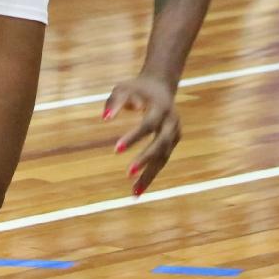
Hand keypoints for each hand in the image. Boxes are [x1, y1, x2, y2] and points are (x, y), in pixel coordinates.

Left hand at [102, 74, 180, 195]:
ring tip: (134, 193)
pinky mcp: (172, 142)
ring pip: (163, 158)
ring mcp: (175, 133)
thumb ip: (114, 102)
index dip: (134, 137)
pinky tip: (137, 189)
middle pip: (161, 145)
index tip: (116, 150)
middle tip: (128, 173)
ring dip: (150, 175)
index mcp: (161, 107)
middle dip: (146, 160)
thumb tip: (104, 119)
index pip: (148, 125)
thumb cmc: (137, 88)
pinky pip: (161, 161)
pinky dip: (151, 174)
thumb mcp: (123, 88)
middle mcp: (171, 122)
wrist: (160, 86)